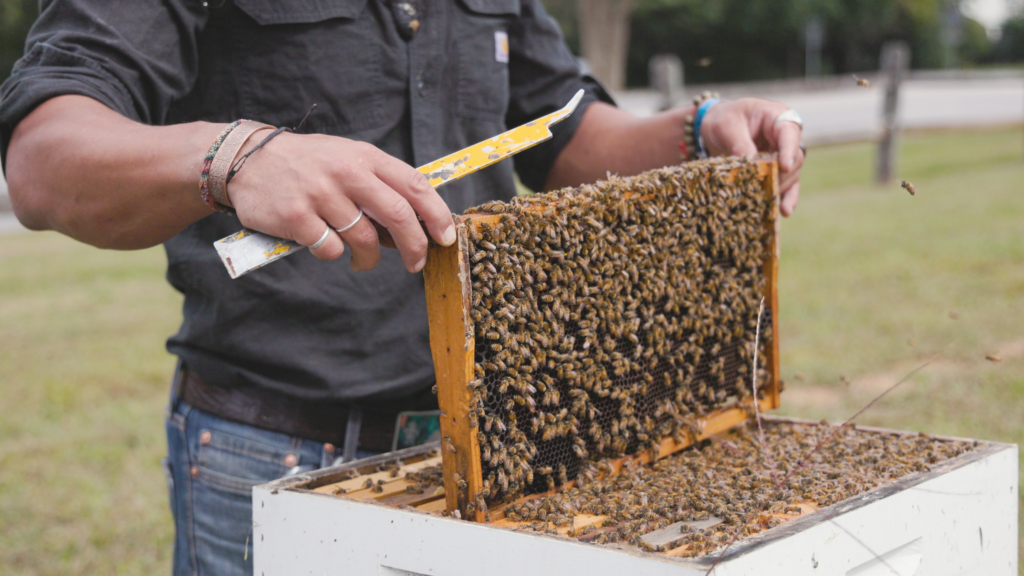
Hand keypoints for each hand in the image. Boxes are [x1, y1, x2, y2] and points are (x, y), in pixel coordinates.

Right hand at [227, 132, 456, 271]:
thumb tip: (416, 221)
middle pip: (398, 215)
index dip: (436, 215)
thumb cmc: (307, 164)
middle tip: (417, 264)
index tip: (445, 237)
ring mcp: (320, 194)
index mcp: (364, 157)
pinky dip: (332, 253)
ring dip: (369, 258)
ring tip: (363, 260)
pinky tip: (322, 243)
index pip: (414, 185)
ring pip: (364, 239)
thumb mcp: (346, 157)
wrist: (246, 160)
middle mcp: (345, 172)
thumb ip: (379, 182)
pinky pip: (330, 249)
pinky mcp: (296, 217)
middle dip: (415, 247)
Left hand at [699, 98, 803, 216]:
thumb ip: (738, 142)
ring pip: (791, 175)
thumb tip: (750, 163)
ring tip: (773, 205)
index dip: (788, 150)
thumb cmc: (723, 118)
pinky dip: (784, 198)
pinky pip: (785, 185)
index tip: (783, 166)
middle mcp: (785, 138)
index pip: (789, 133)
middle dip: (781, 175)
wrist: (715, 126)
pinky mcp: (775, 171)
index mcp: (777, 118)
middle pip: (793, 159)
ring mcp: (782, 156)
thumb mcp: (726, 125)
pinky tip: (783, 211)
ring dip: (782, 190)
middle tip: (767, 188)